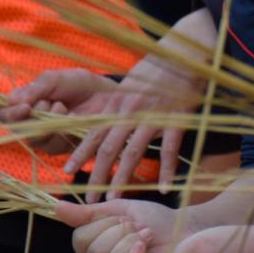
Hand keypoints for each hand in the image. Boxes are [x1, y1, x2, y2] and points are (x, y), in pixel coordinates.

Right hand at [0, 69, 120, 154]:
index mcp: (23, 105)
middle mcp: (29, 123)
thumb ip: (34, 89)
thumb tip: (12, 100)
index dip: (8, 114)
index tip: (24, 106)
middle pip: (15, 129)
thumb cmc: (79, 84)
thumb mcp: (54, 79)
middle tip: (49, 101)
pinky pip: (51, 144)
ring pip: (33, 138)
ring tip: (62, 106)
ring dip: (48, 120)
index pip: (3, 115)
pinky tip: (71, 117)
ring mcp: (44, 137)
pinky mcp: (59, 147)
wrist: (107, 95)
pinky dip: (61, 129)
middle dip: (32, 115)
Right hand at [56, 199, 197, 252]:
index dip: (105, 224)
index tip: (128, 219)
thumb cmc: (156, 222)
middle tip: (141, 229)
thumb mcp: (121, 210)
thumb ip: (90, 212)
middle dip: (121, 233)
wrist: (186, 232)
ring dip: (132, 244)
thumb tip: (56, 207)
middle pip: (93, 251)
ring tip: (148, 239)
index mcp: (93, 250)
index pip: (81, 238)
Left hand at [64, 8, 218, 200]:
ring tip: (115, 198)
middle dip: (97, 175)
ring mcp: (153, 115)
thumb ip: (119, 103)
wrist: (185, 53)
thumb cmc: (159, 68)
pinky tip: (166, 189)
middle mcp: (130, 111)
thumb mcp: (132, 83)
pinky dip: (167, 171)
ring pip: (132, 152)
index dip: (80, 153)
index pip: (93, 132)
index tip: (67, 172)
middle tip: (90, 199)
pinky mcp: (176, 119)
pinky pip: (169, 150)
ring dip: (122, 178)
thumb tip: (106, 120)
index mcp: (117, 103)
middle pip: (108, 148)